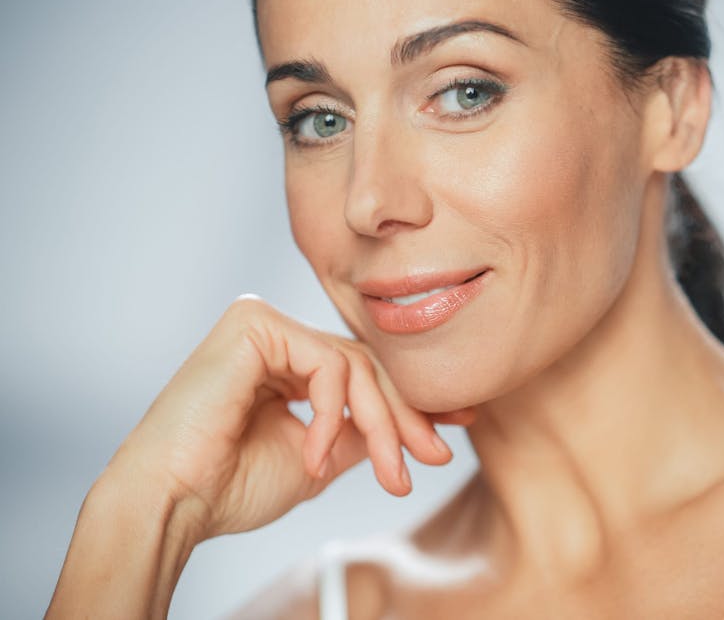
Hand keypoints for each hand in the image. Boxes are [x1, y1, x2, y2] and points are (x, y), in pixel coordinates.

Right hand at [104, 294, 475, 542]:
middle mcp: (276, 336)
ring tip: (389, 473)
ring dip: (381, 423)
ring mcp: (264, 325)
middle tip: (435, 456)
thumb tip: (414, 425)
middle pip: (365, 367)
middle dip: (405, 416)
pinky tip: (317, 455)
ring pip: (354, 365)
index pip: (361, 374)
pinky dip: (334, 413)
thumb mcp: (320, 456)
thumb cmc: (232, 485)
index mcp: (285, 364)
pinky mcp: (255, 323)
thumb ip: (360, 431)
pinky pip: (327, 363)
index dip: (408, 405)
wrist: (176, 500)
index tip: (448, 433)